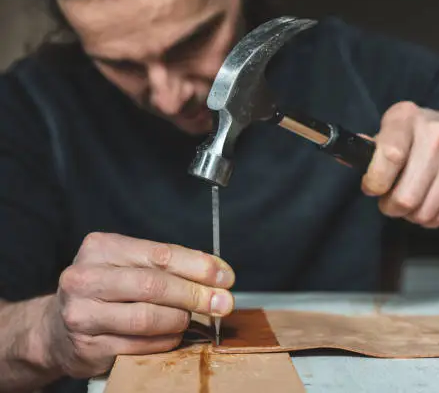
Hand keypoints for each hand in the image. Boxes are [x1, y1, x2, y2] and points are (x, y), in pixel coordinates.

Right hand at [45, 232, 234, 377]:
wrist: (56, 327)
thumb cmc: (105, 291)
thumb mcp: (131, 265)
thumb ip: (170, 267)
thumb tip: (219, 277)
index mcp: (101, 248)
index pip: (160, 254)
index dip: (199, 266)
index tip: (225, 277)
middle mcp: (85, 278)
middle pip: (155, 285)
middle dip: (196, 295)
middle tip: (223, 303)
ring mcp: (82, 314)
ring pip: (148, 317)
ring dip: (180, 320)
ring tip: (191, 320)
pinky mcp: (87, 346)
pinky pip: (140, 345)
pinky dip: (166, 341)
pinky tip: (173, 336)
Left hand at [362, 101, 438, 227]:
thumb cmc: (423, 137)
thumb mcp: (395, 131)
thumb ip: (370, 148)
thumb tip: (344, 156)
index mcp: (407, 117)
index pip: (389, 155)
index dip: (376, 181)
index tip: (373, 188)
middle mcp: (437, 132)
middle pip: (405, 197)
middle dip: (392, 207)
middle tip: (393, 201)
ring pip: (423, 212)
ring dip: (413, 215)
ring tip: (415, 199)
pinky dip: (432, 218)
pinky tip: (433, 201)